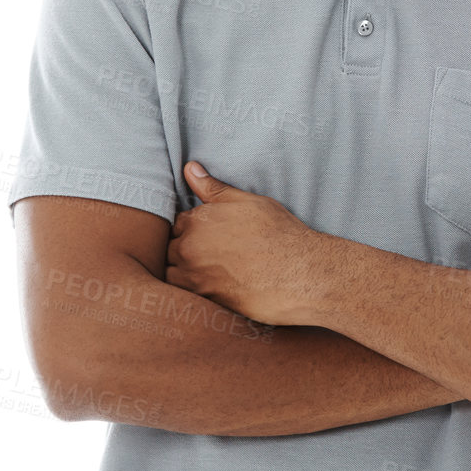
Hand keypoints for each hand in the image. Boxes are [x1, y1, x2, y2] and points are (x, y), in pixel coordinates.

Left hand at [164, 161, 323, 325]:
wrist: (299, 273)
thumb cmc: (278, 234)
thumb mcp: (247, 202)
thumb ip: (213, 188)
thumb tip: (189, 168)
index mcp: (197, 221)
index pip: (178, 224)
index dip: (192, 229)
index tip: (208, 236)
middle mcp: (190, 249)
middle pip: (170, 250)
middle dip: (184, 251)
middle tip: (211, 256)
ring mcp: (194, 277)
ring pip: (172, 275)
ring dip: (183, 274)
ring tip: (209, 273)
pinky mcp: (205, 302)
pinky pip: (185, 298)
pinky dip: (192, 293)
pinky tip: (213, 288)